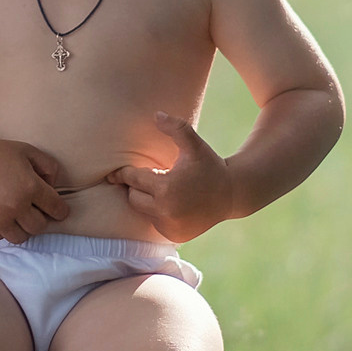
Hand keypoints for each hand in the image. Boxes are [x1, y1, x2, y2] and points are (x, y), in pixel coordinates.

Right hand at [0, 131, 70, 243]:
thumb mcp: (28, 151)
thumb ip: (49, 166)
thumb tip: (54, 187)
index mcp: (30, 186)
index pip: (56, 209)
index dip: (60, 210)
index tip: (57, 209)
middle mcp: (15, 205)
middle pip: (39, 227)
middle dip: (40, 218)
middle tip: (33, 209)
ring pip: (21, 237)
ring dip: (22, 228)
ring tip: (18, 216)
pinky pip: (1, 237)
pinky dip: (4, 229)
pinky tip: (2, 216)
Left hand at [107, 114, 236, 241]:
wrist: (232, 194)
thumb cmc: (210, 166)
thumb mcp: (194, 145)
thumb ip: (176, 128)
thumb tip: (156, 115)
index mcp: (165, 188)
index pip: (132, 179)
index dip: (125, 173)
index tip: (119, 170)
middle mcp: (165, 211)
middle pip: (133, 197)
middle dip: (138, 187)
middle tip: (150, 177)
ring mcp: (170, 226)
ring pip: (142, 211)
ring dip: (146, 201)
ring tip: (163, 189)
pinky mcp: (174, 235)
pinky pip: (155, 223)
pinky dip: (158, 214)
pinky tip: (171, 204)